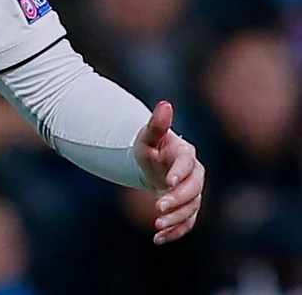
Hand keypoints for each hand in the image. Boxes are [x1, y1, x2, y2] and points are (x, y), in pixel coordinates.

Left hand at [133, 101, 203, 243]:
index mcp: (186, 155)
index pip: (187, 164)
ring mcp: (193, 193)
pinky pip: (187, 222)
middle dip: (177, 200)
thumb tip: (165, 103)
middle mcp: (195, 175)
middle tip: (157, 208)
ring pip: (192, 209)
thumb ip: (157, 123)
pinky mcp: (188, 208)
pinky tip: (158, 239)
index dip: (180, 173)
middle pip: (193, 190)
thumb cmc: (150, 145)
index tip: (168, 182)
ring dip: (176, 219)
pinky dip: (175, 232)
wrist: (153, 163)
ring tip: (156, 226)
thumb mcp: (148, 135)